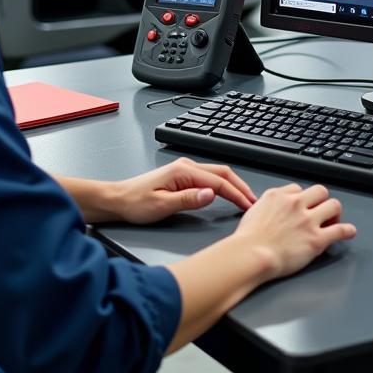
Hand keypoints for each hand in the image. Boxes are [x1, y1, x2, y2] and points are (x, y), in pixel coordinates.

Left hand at [110, 157, 256, 224]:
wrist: (118, 200)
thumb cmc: (136, 204)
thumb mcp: (162, 206)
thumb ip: (188, 199)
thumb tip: (211, 194)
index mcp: (183, 170)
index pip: (218, 181)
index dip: (236, 194)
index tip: (249, 205)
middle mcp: (186, 166)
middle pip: (222, 172)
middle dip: (240, 187)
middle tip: (254, 202)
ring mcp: (185, 169)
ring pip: (217, 174)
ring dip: (233, 185)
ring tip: (245, 199)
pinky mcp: (182, 176)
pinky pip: (209, 178)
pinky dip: (223, 185)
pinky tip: (227, 194)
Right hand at [232, 183, 355, 280]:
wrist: (252, 254)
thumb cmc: (248, 239)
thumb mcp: (253, 211)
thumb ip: (267, 205)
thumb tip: (271, 209)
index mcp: (279, 196)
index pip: (298, 189)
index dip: (302, 198)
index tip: (303, 206)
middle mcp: (295, 204)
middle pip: (320, 191)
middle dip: (322, 201)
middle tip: (321, 212)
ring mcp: (308, 221)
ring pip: (334, 205)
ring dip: (335, 213)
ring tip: (333, 221)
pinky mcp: (317, 239)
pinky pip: (340, 230)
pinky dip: (347, 230)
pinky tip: (349, 232)